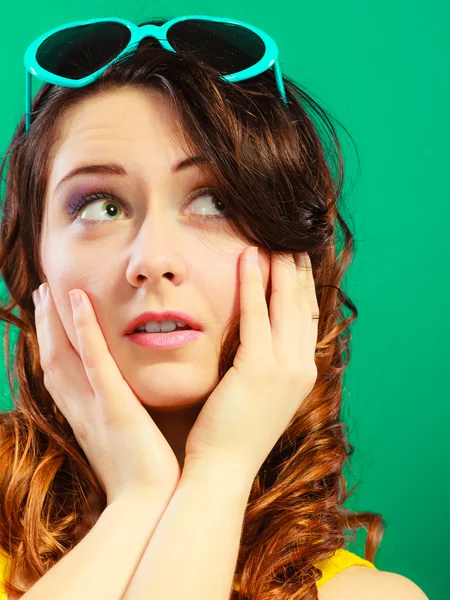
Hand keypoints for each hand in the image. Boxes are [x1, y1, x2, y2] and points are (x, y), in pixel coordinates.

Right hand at [32, 284, 181, 505]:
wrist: (151, 509)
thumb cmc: (145, 480)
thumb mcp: (127, 445)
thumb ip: (124, 421)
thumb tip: (134, 407)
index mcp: (86, 419)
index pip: (63, 375)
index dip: (53, 345)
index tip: (52, 318)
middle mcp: (82, 411)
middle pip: (54, 360)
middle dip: (46, 326)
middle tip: (42, 292)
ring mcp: (95, 407)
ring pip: (65, 355)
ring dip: (55, 320)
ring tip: (50, 289)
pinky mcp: (115, 407)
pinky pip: (95, 362)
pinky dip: (84, 330)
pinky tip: (78, 302)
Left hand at [184, 247, 318, 483]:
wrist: (222, 469)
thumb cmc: (232, 432)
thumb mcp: (259, 394)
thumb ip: (265, 364)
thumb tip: (258, 339)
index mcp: (302, 373)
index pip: (306, 319)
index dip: (301, 287)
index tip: (295, 261)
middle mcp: (301, 367)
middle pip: (302, 306)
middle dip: (296, 270)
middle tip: (288, 241)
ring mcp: (284, 368)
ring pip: (285, 304)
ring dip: (279, 268)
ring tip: (270, 240)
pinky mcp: (259, 369)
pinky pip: (256, 315)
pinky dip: (253, 284)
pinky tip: (247, 259)